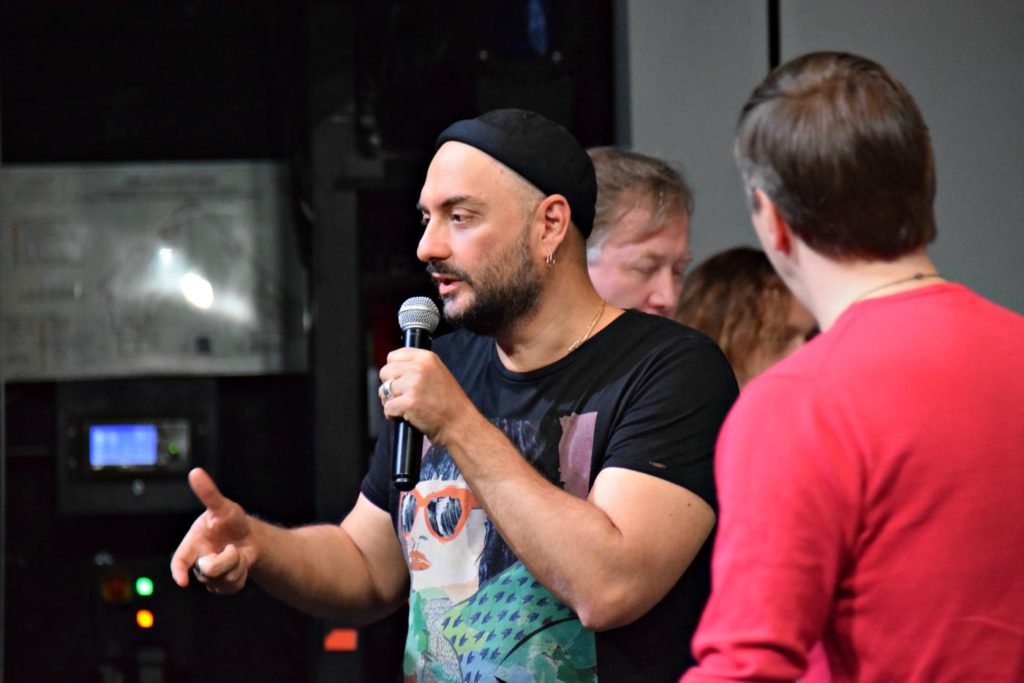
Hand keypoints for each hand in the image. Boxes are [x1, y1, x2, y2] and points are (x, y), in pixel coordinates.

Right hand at [170, 468, 254, 593]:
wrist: (248, 537)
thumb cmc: (231, 520)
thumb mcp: (223, 506)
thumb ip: (208, 493)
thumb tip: (195, 472)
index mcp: (192, 545)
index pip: (180, 560)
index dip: (178, 571)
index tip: (182, 581)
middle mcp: (197, 562)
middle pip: (208, 572)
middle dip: (226, 560)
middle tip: (232, 547)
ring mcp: (209, 576)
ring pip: (221, 581)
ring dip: (236, 566)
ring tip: (237, 553)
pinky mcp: (221, 585)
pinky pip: (232, 587)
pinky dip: (242, 575)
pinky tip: (242, 564)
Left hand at [378, 347, 475, 446]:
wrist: (460, 423)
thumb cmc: (449, 402)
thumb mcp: (437, 373)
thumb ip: (417, 367)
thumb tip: (392, 369)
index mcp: (427, 358)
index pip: (393, 356)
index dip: (393, 370)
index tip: (400, 380)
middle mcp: (419, 368)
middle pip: (385, 372)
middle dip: (389, 385)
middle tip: (402, 395)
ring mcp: (413, 385)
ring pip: (383, 390)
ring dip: (390, 400)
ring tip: (405, 407)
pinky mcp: (409, 403)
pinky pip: (387, 407)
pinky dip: (392, 415)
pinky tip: (405, 416)